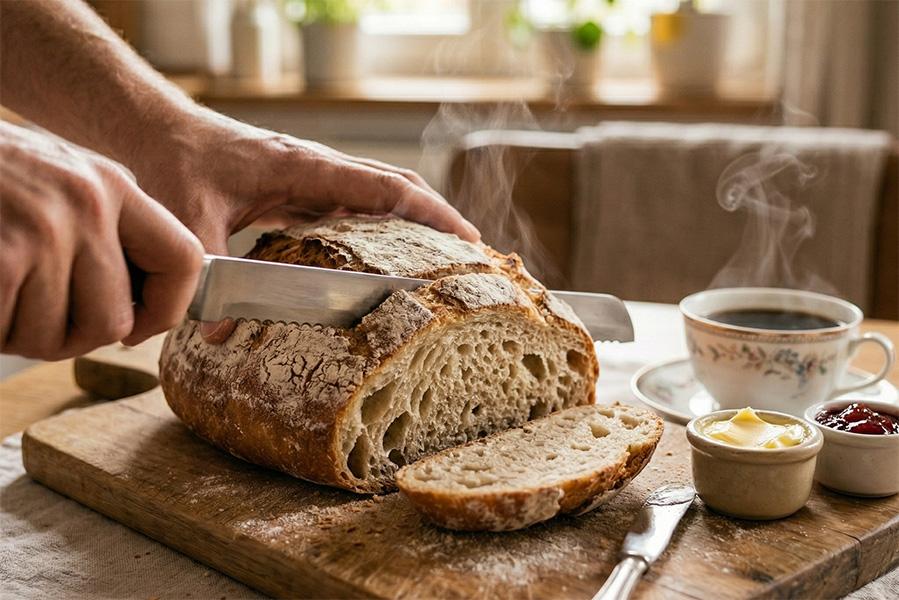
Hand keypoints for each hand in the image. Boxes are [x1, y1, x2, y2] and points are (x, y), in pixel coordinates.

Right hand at [0, 122, 203, 359]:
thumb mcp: (56, 183)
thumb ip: (103, 233)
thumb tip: (140, 313)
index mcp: (110, 186)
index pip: (185, 260)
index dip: (168, 308)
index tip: (138, 326)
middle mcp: (86, 204)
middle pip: (114, 321)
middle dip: (70, 336)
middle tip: (31, 315)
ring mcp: (42, 230)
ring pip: (56, 338)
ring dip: (19, 333)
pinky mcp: (2, 258)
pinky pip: (9, 332)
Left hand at [129, 110, 479, 256]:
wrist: (151, 127)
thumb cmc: (172, 159)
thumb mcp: (190, 219)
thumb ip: (209, 275)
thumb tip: (221, 339)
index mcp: (304, 166)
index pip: (385, 187)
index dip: (430, 214)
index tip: (467, 240)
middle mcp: (315, 166)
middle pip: (395, 186)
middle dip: (436, 218)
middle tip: (471, 256)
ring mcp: (309, 174)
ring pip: (376, 193)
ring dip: (411, 220)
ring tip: (439, 259)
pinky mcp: (296, 185)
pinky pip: (350, 204)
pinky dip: (376, 225)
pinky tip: (382, 256)